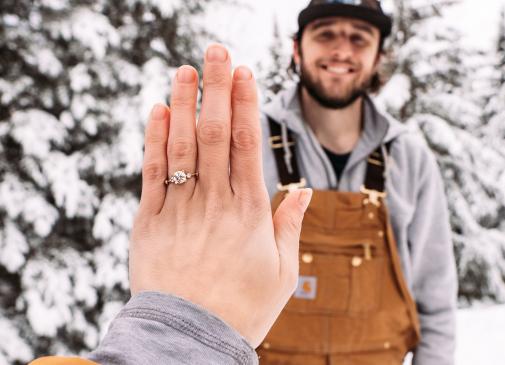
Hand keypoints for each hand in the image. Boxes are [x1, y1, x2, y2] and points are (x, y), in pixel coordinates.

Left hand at [128, 44, 311, 346]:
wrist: (189, 340)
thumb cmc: (242, 308)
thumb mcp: (280, 272)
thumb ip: (288, 225)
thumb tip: (301, 190)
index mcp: (249, 213)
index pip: (247, 145)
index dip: (246, 105)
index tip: (245, 73)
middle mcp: (214, 203)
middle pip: (215, 134)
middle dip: (217, 88)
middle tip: (217, 51)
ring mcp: (179, 210)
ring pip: (182, 146)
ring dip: (184, 103)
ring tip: (186, 68)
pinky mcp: (150, 222)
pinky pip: (152, 173)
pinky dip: (154, 140)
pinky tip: (159, 111)